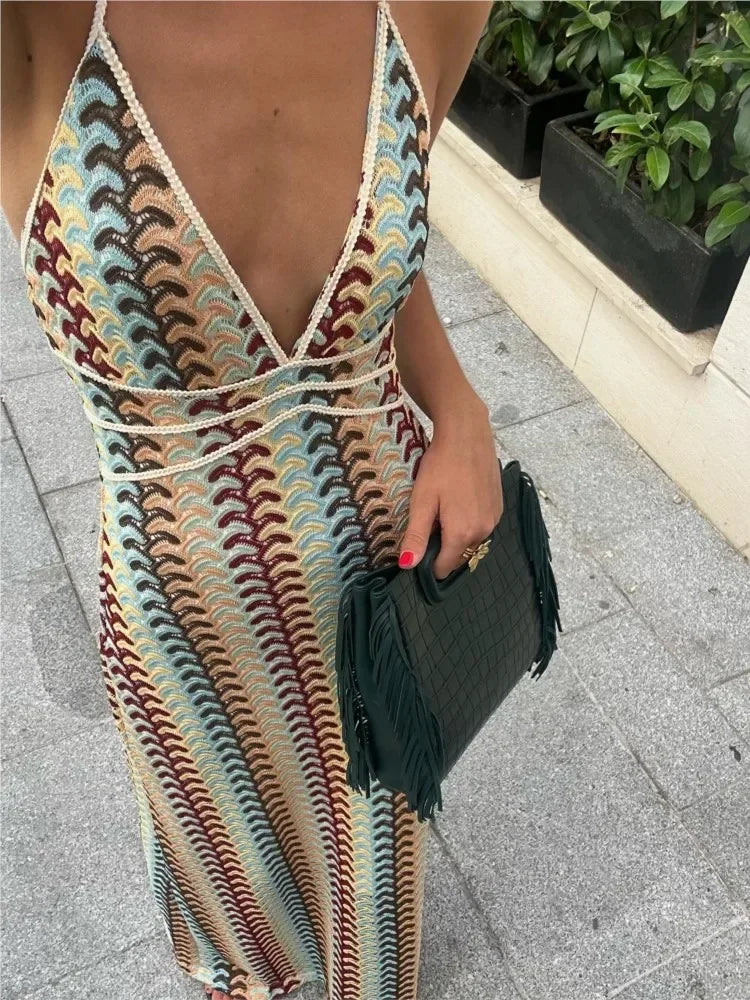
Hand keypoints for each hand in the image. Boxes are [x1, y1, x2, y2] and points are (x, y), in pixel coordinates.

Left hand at [399, 396, 503, 578]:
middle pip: (459, 555)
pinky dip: (469, 522)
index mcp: (462, 533)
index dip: (428, 562)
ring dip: (456, 534)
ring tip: (443, 508)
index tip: (419, 545)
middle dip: (442, 547)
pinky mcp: (499, 507)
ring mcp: (494, 519)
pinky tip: (459, 500)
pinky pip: (482, 526)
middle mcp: (483, 531)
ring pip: (471, 541)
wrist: (467, 435)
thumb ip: (416, 536)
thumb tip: (408, 565)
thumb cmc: (440, 466)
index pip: (444, 567)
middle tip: (429, 521)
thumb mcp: (422, 501)